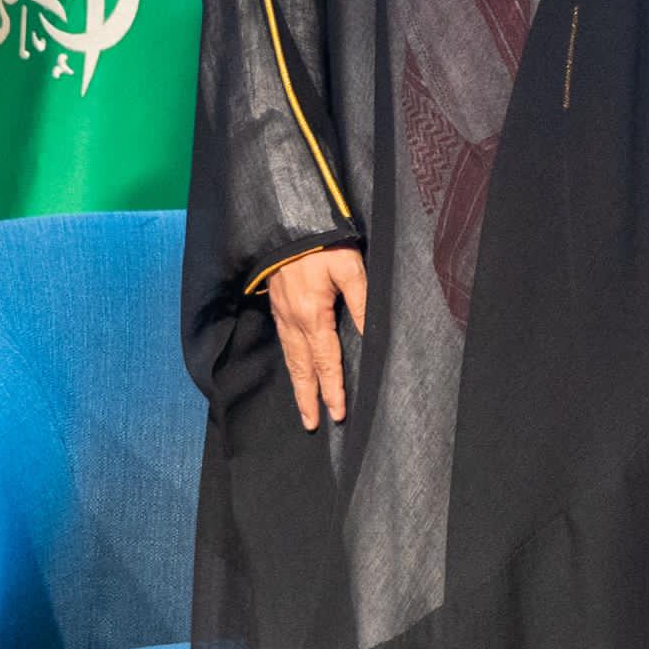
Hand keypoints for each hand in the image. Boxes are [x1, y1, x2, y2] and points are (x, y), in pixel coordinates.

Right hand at [266, 247, 367, 429]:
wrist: (289, 225)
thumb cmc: (324, 245)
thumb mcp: (351, 270)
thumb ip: (362, 303)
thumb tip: (371, 336)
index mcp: (313, 316)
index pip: (325, 362)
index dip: (332, 389)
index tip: (336, 413)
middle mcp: (293, 321)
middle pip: (302, 368)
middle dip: (308, 397)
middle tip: (312, 423)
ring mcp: (282, 314)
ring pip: (290, 358)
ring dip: (298, 384)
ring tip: (303, 406)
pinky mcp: (278, 306)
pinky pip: (284, 342)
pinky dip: (291, 363)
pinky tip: (295, 369)